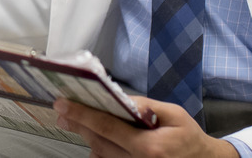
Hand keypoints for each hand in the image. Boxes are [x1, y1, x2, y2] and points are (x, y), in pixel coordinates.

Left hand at [54, 97, 238, 157]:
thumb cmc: (189, 137)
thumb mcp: (174, 114)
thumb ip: (146, 106)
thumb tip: (121, 99)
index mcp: (148, 147)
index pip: (107, 127)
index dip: (82, 114)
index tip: (63, 104)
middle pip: (98, 141)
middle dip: (78, 124)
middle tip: (62, 110)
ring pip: (100, 153)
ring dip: (86, 136)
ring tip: (72, 119)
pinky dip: (99, 148)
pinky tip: (94, 136)